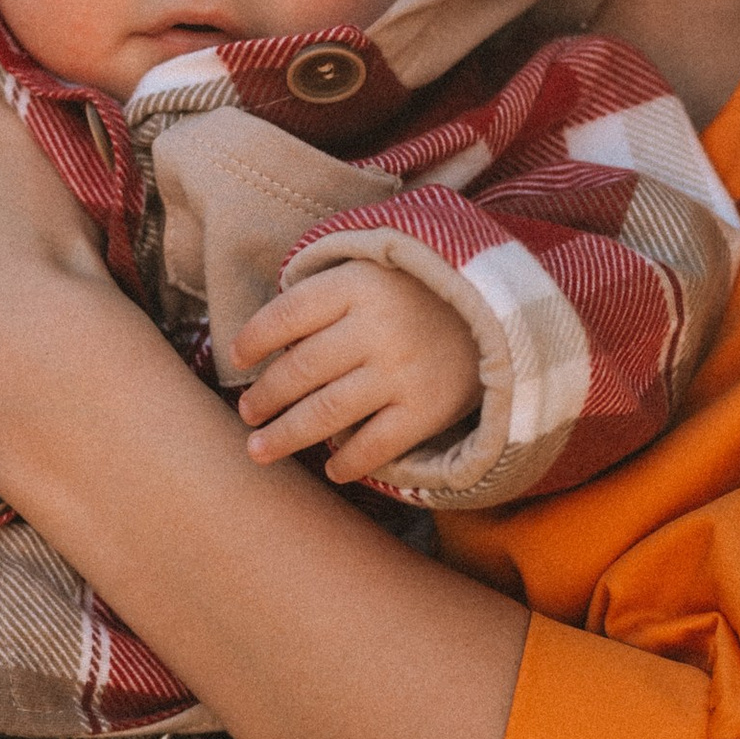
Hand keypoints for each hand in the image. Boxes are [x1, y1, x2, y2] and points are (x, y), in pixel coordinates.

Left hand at [233, 261, 482, 482]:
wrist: (502, 311)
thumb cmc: (419, 294)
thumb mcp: (373, 270)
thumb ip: (324, 293)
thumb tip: (264, 340)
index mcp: (357, 284)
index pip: (285, 315)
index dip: (253, 340)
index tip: (237, 358)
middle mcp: (377, 327)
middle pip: (299, 369)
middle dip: (265, 397)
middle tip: (248, 412)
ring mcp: (402, 371)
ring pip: (326, 413)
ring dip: (286, 436)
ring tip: (259, 450)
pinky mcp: (426, 408)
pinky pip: (374, 445)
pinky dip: (347, 462)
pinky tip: (331, 468)